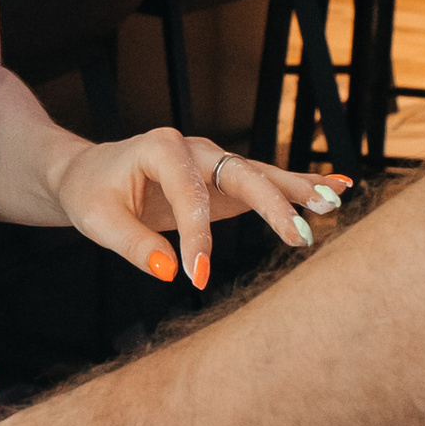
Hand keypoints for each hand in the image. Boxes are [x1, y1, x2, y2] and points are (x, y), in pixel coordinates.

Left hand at [50, 129, 338, 291]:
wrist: (88, 173)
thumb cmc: (91, 193)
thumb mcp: (97, 220)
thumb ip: (133, 244)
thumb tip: (169, 272)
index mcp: (161, 148)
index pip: (190, 195)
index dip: (196, 237)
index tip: (197, 277)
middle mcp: (195, 148)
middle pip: (242, 174)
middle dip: (273, 204)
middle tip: (300, 235)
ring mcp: (214, 162)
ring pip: (262, 175)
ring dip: (298, 189)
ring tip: (335, 201)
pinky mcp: (224, 181)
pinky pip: (264, 183)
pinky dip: (299, 186)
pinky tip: (336, 186)